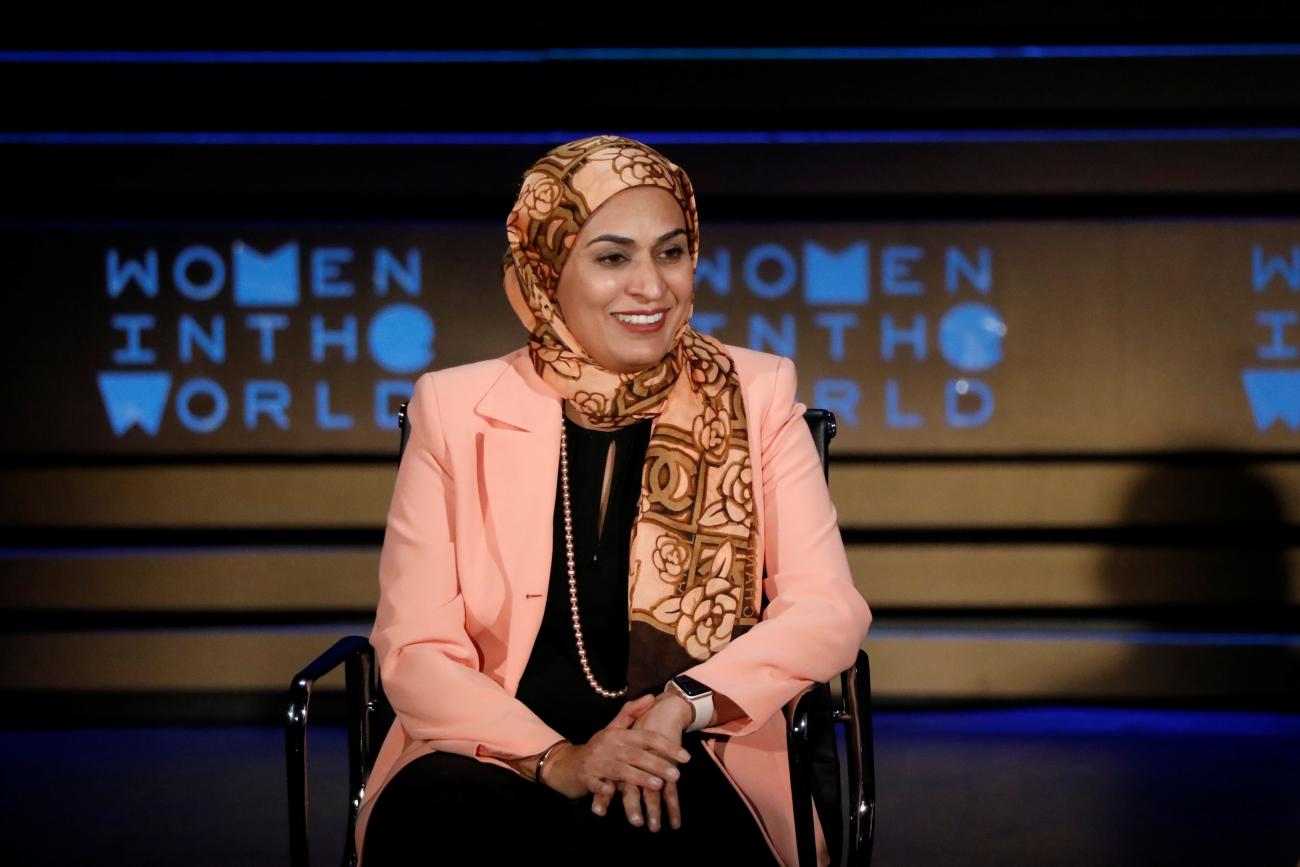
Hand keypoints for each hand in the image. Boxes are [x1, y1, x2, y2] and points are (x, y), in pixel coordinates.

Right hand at [596, 689, 692, 831]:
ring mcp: (596, 762)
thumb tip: (651, 697)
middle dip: (657, 764)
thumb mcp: (612, 729)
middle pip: (636, 754)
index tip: (686, 757)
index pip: (646, 737)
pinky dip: (603, 790)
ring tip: (657, 785)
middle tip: (676, 775)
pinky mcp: (585, 778)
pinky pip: (596, 785)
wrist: (566, 765)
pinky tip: (612, 795)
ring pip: (620, 770)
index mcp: (618, 734)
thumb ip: (631, 713)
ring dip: (639, 778)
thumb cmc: (597, 750)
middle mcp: (608, 746)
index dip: (666, 745)